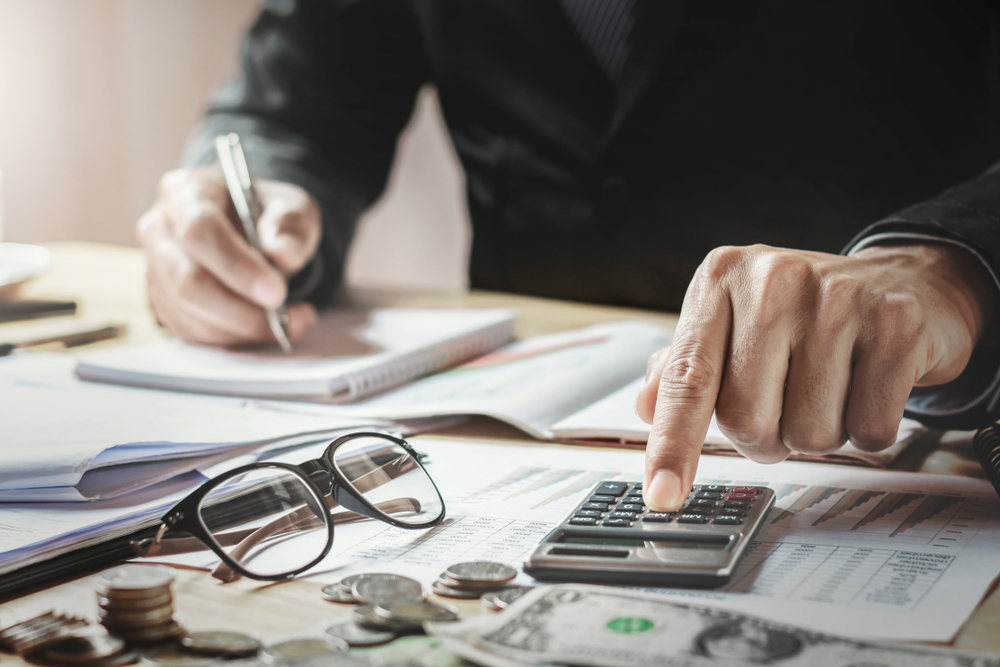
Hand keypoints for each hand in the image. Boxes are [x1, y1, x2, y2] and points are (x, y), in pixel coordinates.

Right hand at [137, 166, 320, 345]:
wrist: (253, 229)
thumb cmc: (268, 214)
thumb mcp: (292, 206)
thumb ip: (290, 225)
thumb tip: (282, 255)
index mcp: (186, 192)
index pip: (199, 231)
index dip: (236, 266)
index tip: (276, 292)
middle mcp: (160, 230)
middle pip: (188, 281)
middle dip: (242, 310)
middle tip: (287, 317)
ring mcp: (156, 269)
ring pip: (191, 314)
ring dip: (244, 328)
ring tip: (290, 322)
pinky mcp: (165, 302)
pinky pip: (195, 331)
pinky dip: (235, 337)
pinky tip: (264, 326)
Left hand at [636, 243, 993, 511]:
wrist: (902, 283)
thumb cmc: (804, 312)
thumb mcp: (734, 322)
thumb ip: (686, 367)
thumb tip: (646, 407)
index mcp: (720, 280)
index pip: (688, 379)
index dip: (672, 444)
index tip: (661, 495)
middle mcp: (773, 281)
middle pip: (747, 420)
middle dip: (765, 437)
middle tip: (785, 403)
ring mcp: (838, 298)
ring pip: (809, 434)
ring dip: (817, 433)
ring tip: (829, 387)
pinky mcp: (897, 325)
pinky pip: (868, 429)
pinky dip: (866, 429)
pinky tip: (866, 385)